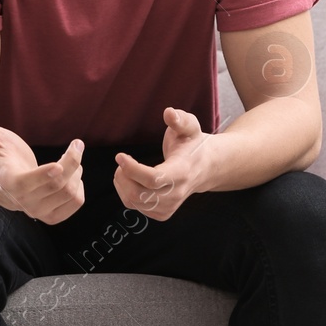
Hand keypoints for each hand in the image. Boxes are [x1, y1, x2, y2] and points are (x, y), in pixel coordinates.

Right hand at [0, 109, 84, 224]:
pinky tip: (73, 176)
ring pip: (70, 193)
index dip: (42, 176)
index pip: (24, 184)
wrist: (8, 184)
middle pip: (57, 184)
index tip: (58, 166)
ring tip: (72, 160)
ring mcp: (38, 211)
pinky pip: (76, 202)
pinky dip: (80, 186)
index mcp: (9, 182)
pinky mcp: (52, 216)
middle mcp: (23, 201)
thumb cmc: (3, 157)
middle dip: (72, 160)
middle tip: (77, 143)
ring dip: (77, 171)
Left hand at [113, 107, 211, 221]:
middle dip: (123, 177)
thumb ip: (180, 119)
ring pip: (134, 202)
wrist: (205, 167)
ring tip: (124, 168)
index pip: (154, 179)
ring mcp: (169, 206)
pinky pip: (135, 206)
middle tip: (122, 161)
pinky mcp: (162, 213)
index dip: (133, 169)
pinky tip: (130, 180)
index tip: (120, 156)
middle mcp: (176, 193)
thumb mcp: (190, 127)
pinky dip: (125, 192)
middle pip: (139, 194)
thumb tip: (168, 112)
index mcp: (182, 172)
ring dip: (122, 184)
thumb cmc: (193, 144)